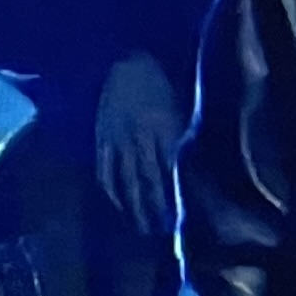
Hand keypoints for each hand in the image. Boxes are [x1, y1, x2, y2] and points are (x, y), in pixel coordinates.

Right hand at [91, 51, 181, 234]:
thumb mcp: (180, 106)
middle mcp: (140, 137)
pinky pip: (104, 169)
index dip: (175, 195)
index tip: (182, 218)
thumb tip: (194, 166)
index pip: (170, 170)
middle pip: (148, 180)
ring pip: (125, 179)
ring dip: (134, 206)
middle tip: (161, 233)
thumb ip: (184, 135)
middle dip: (155, 209)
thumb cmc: (160, 82)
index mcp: (164, 127)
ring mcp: (117, 139)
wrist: (124, 61)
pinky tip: (117, 205)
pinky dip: (110, 189)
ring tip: (141, 229)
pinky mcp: (101, 138)